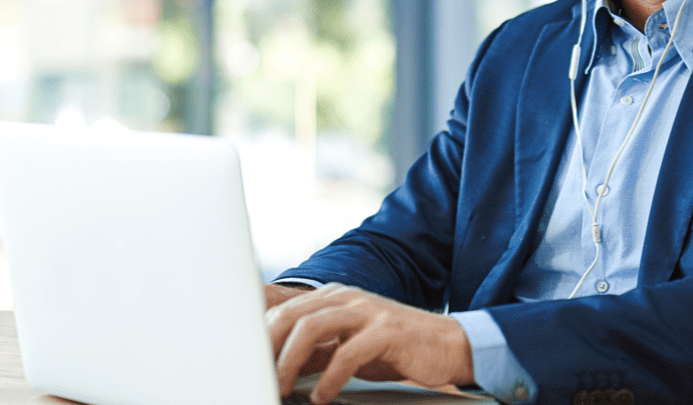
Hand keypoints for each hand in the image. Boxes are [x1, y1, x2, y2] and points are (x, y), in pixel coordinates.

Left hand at [265, 283, 473, 403]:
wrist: (447, 345)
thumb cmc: (394, 347)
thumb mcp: (348, 345)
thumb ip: (316, 350)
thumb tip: (277, 365)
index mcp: (333, 297)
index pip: (285, 308)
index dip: (261, 332)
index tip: (245, 359)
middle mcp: (347, 298)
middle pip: (292, 313)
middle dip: (269, 347)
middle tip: (258, 377)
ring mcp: (367, 311)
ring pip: (313, 327)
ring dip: (291, 360)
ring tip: (281, 386)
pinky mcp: (387, 331)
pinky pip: (348, 352)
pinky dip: (329, 376)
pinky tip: (321, 395)